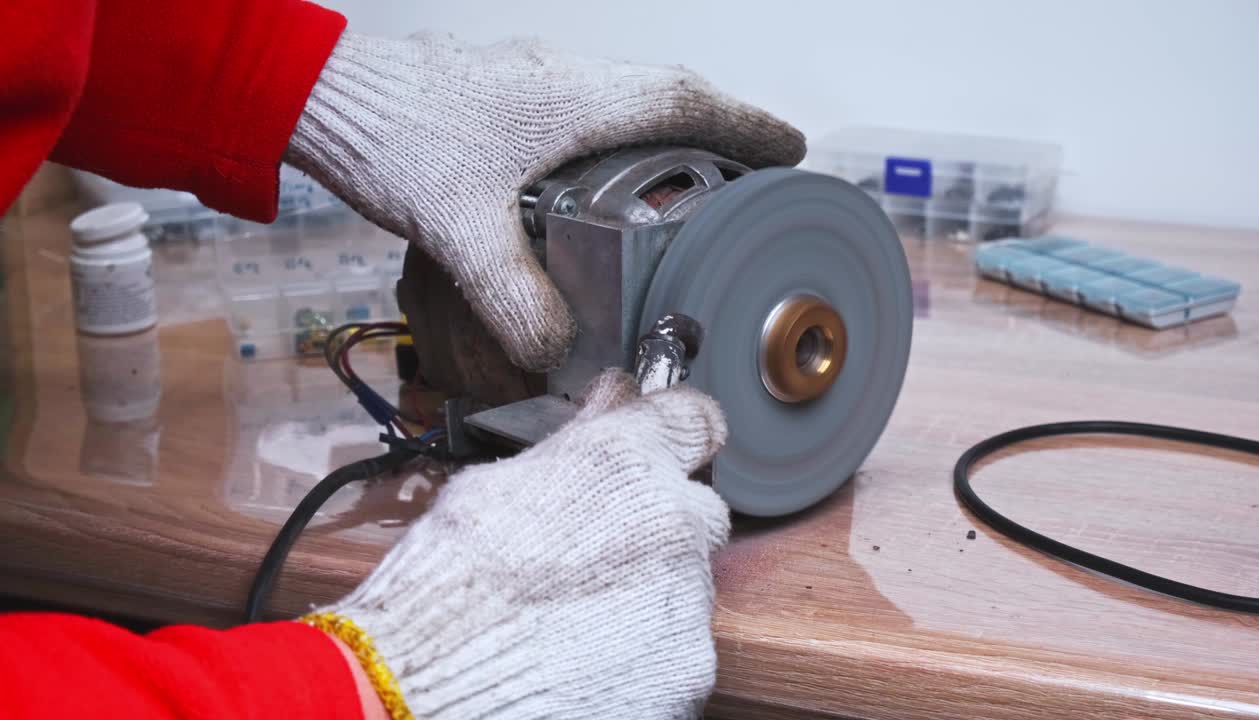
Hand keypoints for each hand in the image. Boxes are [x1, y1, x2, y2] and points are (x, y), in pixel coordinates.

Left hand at [285, 31, 804, 370]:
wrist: (324, 95)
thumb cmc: (391, 138)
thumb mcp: (460, 230)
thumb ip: (514, 299)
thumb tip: (556, 350)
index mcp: (572, 99)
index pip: (684, 101)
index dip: (746, 126)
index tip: (789, 149)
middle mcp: (564, 79)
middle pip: (669, 95)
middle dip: (722, 129)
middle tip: (756, 170)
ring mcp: (537, 82)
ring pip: (630, 98)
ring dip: (673, 131)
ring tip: (700, 177)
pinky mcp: (511, 96)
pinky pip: (592, 109)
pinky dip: (625, 139)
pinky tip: (612, 181)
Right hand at [309, 370, 730, 718]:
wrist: (436, 680)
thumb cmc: (452, 577)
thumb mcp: (495, 484)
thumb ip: (573, 442)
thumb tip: (609, 397)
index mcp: (626, 462)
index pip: (694, 420)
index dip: (678, 432)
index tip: (668, 443)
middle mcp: (673, 522)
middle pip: (696, 510)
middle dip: (661, 523)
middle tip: (601, 550)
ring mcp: (687, 600)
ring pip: (688, 582)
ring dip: (652, 589)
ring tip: (581, 614)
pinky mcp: (688, 667)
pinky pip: (678, 647)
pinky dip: (647, 649)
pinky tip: (591, 654)